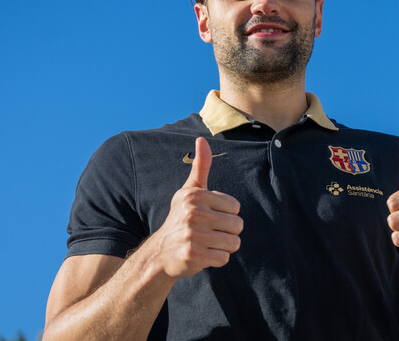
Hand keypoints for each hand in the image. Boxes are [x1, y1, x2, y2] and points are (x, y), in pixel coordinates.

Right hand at [151, 137, 242, 279]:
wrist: (161, 252)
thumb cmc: (181, 218)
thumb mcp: (189, 191)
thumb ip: (200, 166)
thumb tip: (202, 139)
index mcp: (195, 195)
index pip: (236, 207)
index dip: (227, 215)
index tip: (209, 217)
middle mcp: (192, 212)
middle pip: (237, 225)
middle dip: (227, 233)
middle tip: (208, 233)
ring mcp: (192, 234)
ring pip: (233, 243)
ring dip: (224, 247)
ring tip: (207, 244)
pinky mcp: (193, 254)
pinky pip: (224, 258)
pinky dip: (217, 260)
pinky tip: (203, 255)